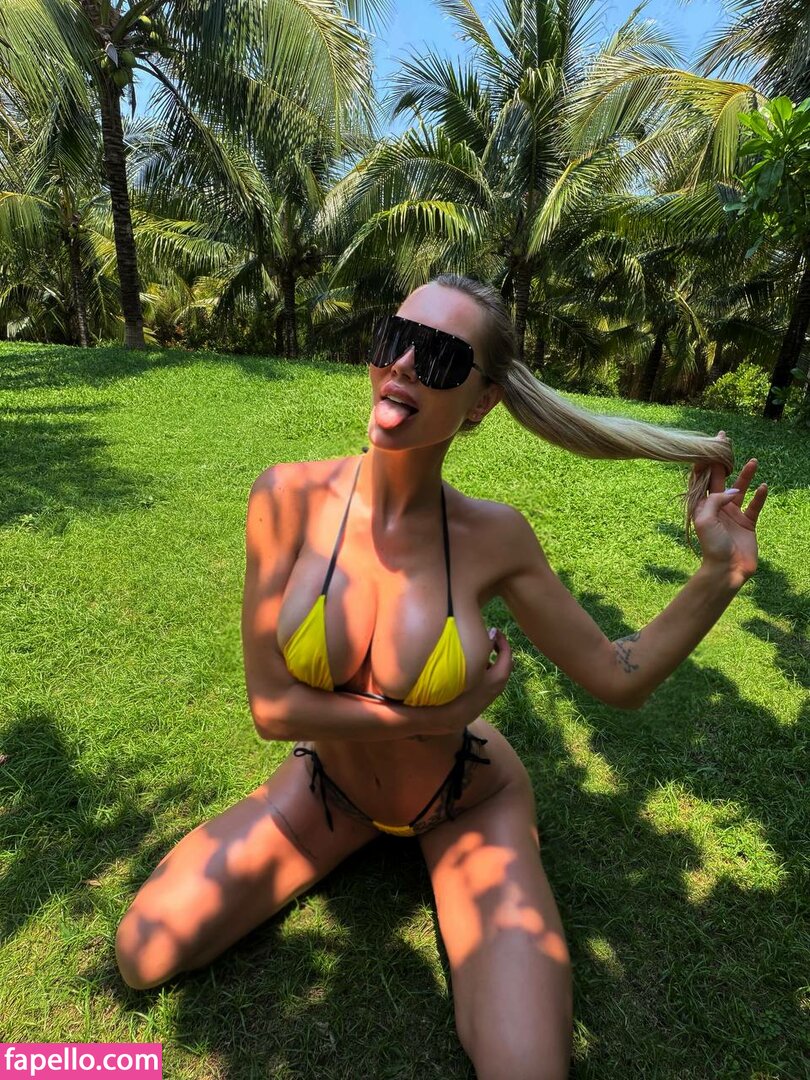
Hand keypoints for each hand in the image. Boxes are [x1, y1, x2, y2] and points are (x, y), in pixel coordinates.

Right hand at [459, 627, 512, 720]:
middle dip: (499, 647)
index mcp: (500, 675)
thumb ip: (484, 648)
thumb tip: (491, 634)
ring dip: (493, 657)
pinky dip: (488, 666)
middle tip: (489, 637)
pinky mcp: (487, 694)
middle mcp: (500, 683)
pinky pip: (492, 675)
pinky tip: (475, 663)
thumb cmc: (462, 687)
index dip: (502, 639)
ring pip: (498, 669)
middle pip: (505, 661)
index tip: (494, 629)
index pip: (507, 652)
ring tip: (481, 647)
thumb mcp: (474, 665)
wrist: (454, 715)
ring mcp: (494, 690)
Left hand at [694, 431, 767, 584]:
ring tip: (753, 461)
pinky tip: (764, 486)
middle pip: (720, 478)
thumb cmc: (712, 545)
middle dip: (723, 460)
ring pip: (740, 489)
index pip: (703, 479)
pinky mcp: (747, 523)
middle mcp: (717, 507)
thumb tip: (733, 490)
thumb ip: (716, 500)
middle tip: (726, 441)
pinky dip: (760, 496)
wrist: (727, 569)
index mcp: (703, 505)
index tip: (709, 444)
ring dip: (746, 475)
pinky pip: (755, 505)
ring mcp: (732, 514)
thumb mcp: (706, 519)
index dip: (706, 461)